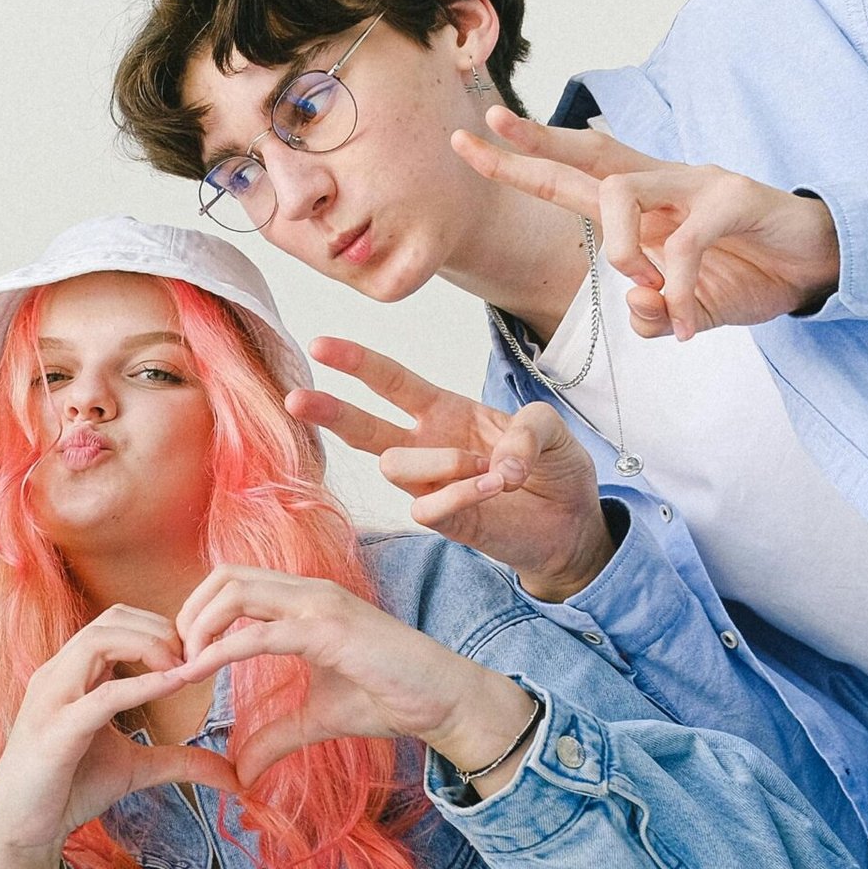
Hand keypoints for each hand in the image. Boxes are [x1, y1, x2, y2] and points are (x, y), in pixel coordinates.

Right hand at [0, 607, 240, 868]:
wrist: (21, 829)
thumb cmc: (68, 789)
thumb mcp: (134, 768)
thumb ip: (178, 760)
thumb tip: (232, 774)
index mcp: (72, 673)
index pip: (117, 621)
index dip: (161, 629)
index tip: (197, 657)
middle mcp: (57, 675)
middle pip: (111, 619)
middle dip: (161, 631)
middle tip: (197, 660)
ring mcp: (51, 699)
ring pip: (98, 641)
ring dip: (150, 647)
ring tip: (186, 669)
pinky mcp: (54, 732)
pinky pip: (100, 696)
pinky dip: (141, 686)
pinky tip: (175, 685)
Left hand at [174, 566, 534, 791]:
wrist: (444, 701)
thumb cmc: (389, 698)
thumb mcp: (318, 719)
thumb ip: (276, 737)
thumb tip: (241, 770)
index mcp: (305, 600)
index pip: (235, 583)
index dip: (199, 613)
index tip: (183, 657)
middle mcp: (309, 590)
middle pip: (225, 576)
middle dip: (188, 613)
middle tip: (174, 659)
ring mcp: (319, 605)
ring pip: (236, 591)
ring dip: (198, 626)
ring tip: (182, 667)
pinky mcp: (328, 630)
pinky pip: (259, 632)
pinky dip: (220, 651)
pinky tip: (199, 674)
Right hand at [289, 341, 613, 602]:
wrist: (570, 524)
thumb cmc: (552, 468)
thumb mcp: (551, 428)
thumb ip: (528, 429)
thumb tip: (496, 464)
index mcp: (443, 410)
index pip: (390, 381)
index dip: (356, 362)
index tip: (320, 344)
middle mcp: (426, 446)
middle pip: (363, 426)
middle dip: (330, 410)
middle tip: (297, 399)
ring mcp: (429, 486)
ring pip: (395, 464)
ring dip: (443, 460)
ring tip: (488, 469)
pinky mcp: (439, 521)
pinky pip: (425, 506)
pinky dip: (460, 494)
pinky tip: (491, 491)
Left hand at [453, 109, 840, 337]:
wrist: (818, 264)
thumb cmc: (748, 274)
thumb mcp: (689, 312)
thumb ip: (655, 316)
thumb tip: (637, 305)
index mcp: (645, 207)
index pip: (574, 174)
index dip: (526, 159)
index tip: (474, 139)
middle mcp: (664, 184)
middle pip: (586, 157)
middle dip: (531, 146)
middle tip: (485, 128)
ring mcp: (698, 185)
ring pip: (621, 193)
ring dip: (617, 249)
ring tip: (646, 287)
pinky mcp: (736, 198)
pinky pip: (686, 244)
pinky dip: (679, 290)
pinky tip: (688, 322)